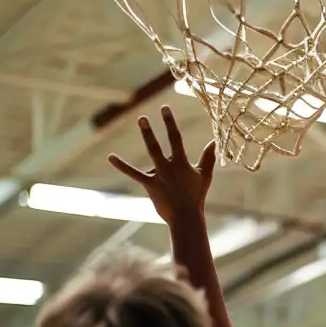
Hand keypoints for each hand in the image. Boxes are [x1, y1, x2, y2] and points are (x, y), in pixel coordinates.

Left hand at [107, 107, 214, 228]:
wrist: (187, 218)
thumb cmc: (196, 197)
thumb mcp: (204, 176)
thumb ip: (208, 158)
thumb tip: (215, 142)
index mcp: (182, 163)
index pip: (175, 139)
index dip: (169, 122)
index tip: (164, 108)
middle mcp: (170, 166)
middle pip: (159, 145)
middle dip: (151, 130)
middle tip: (142, 117)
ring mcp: (160, 175)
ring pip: (152, 152)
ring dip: (146, 136)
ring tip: (141, 121)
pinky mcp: (150, 185)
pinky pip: (134, 173)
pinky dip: (122, 166)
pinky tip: (110, 157)